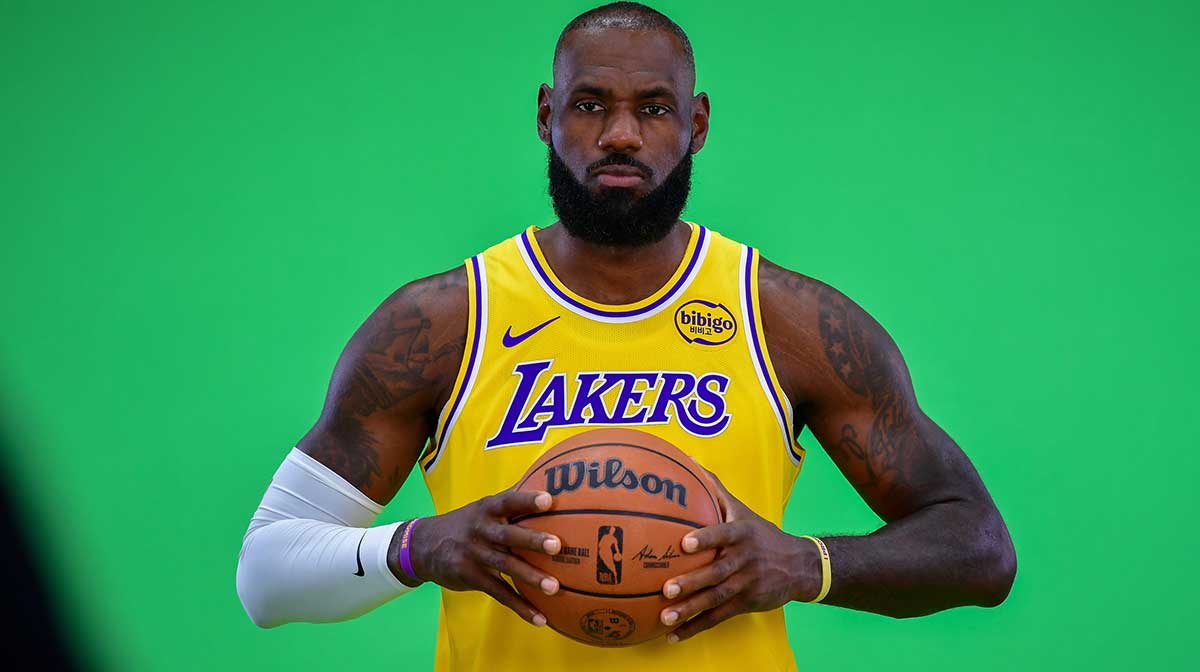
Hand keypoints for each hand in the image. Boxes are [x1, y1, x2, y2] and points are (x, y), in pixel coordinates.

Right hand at [397, 488, 562, 625]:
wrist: (422, 545)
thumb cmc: (467, 524)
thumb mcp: (482, 508)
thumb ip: (511, 502)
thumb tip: (551, 486)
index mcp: (488, 509)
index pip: (509, 501)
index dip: (527, 500)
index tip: (548, 500)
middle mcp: (481, 530)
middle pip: (508, 535)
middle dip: (532, 540)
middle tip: (557, 545)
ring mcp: (474, 554)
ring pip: (505, 566)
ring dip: (530, 577)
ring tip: (554, 587)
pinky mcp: (470, 577)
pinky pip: (499, 592)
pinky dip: (520, 606)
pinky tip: (540, 617)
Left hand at [659, 464, 821, 641]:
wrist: (800, 565)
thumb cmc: (760, 533)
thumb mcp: (742, 510)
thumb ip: (715, 488)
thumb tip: (688, 461)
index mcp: (742, 534)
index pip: (723, 534)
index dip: (706, 538)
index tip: (685, 543)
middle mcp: (744, 559)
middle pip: (717, 572)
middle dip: (692, 581)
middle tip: (667, 588)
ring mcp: (746, 584)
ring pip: (716, 598)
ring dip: (691, 609)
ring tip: (666, 616)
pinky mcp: (746, 604)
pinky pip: (718, 617)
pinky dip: (696, 626)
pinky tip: (673, 634)